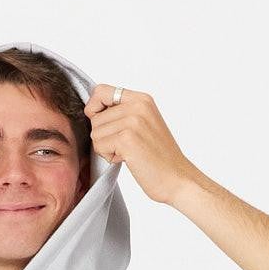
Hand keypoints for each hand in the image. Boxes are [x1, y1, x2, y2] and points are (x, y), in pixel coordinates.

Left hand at [82, 85, 195, 204]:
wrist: (177, 178)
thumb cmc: (159, 157)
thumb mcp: (144, 124)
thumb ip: (122, 112)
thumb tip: (91, 111)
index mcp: (142, 99)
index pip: (101, 91)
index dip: (94, 108)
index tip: (103, 125)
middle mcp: (138, 105)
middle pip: (95, 117)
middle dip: (104, 136)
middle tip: (125, 146)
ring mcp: (133, 121)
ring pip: (95, 133)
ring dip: (106, 148)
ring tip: (128, 153)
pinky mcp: (127, 139)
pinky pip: (99, 146)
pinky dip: (110, 157)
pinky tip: (128, 160)